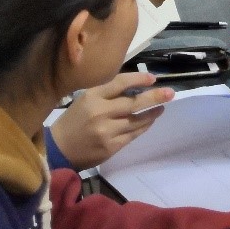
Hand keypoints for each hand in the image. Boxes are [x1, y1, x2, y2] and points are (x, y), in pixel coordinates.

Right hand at [48, 72, 174, 168]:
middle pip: (133, 103)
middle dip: (155, 97)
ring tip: (162, 107)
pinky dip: (143, 127)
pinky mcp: (111, 147)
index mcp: (92, 97)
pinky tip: (149, 121)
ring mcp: (106, 131)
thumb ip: (106, 92)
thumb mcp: (85, 99)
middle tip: (170, 93)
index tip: (153, 78)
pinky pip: (133, 135)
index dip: (138, 79)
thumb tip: (134, 87)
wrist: (59, 150)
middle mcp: (100, 113)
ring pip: (136, 120)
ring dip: (152, 113)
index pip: (120, 83)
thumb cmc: (74, 120)